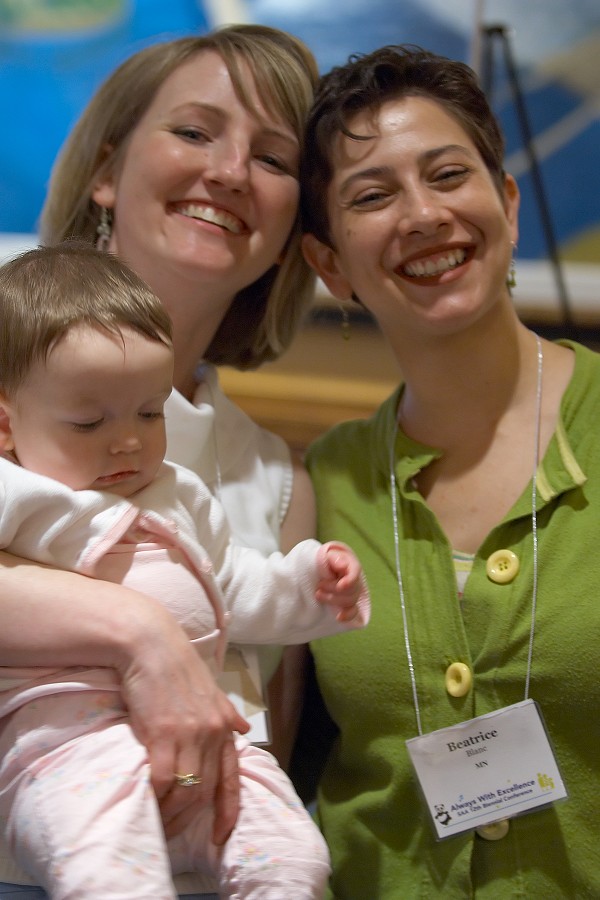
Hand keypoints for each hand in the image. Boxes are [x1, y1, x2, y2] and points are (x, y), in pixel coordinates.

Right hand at [117, 607, 248, 844]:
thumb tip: (243, 727)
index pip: (232, 777)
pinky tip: (146, 804)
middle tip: (174, 833)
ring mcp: (190, 733)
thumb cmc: (176, 666)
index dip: (228, 810)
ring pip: (187, 790)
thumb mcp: (211, 689)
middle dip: (191, 818)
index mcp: (224, 725)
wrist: (151, 645)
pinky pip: (163, 779)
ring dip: (172, 813)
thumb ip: (226, 712)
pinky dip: (156, 797)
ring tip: (157, 823)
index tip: (221, 836)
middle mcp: (213, 732)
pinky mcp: (163, 733)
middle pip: (207, 790)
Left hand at [314, 541, 368, 623]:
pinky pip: (353, 613)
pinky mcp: (348, 605)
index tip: (340, 586)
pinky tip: (339, 617)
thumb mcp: (326, 555)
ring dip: (332, 600)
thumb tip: (342, 565)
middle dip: (333, 589)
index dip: (350, 581)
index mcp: (350, 565)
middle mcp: (354, 579)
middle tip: (319, 585)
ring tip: (318, 594)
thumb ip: (334, 558)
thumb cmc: (322, 561)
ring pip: (350, 601)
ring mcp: (352, 593)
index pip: (356, 572)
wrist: (317, 570)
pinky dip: (347, 615)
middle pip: (352, 589)